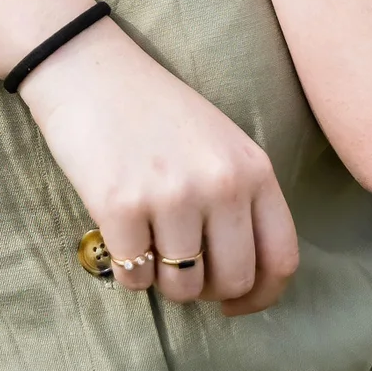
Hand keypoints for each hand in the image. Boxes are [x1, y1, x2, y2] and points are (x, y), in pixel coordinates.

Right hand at [19, 18, 298, 314]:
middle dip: (207, 290)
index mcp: (253, 167)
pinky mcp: (121, 206)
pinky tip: (120, 240)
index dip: (261, 295)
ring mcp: (171, 195)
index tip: (235, 302)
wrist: (90, 68)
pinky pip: (135, 279)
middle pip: (234, 281)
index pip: (281, 258)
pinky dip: (127, 272)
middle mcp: (221, 183)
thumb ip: (242, 199)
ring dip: (164, 282)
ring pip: (184, 289)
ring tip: (149, 247)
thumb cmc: (155, 110)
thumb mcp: (220, 143)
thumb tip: (244, 279)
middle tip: (181, 269)